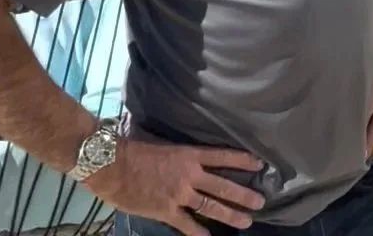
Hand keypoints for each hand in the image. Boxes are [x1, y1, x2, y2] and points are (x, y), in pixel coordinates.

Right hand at [82, 138, 265, 235]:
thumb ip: (180, 156)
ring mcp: (179, 194)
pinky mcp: (165, 210)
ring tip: (246, 220)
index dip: (242, 160)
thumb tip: (191, 160)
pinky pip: (186, 224)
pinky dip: (198, 232)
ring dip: (230, 214)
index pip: (222, 156)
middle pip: (223, 186)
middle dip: (244, 194)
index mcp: (189, 155)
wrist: (111, 165)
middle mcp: (189, 175)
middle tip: (261, 202)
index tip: (260, 164)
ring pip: (211, 206)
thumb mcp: (164, 146)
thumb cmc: (133, 151)